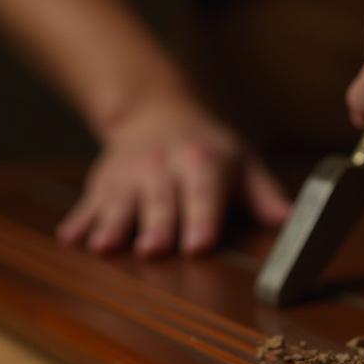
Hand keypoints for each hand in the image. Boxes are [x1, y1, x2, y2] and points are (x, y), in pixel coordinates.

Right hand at [56, 95, 290, 256]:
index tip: (199, 244)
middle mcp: (162, 165)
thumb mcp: (243, 164)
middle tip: (154, 251)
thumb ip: (265, 196)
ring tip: (104, 247)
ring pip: (119, 202)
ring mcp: (128, 174)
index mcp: (202, 160)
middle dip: (156, 225)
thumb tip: (293, 222)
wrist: (155, 112)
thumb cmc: (209, 149)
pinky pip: (88, 204)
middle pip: (159, 199)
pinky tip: (70, 239)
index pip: (203, 190)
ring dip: (112, 225)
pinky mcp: (102, 183)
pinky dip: (79, 222)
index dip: (201, 217)